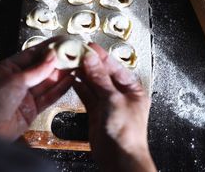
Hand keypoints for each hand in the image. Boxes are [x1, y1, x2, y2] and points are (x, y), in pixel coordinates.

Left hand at [0, 37, 73, 140]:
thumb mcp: (15, 80)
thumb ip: (36, 70)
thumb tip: (52, 56)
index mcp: (11, 67)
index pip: (35, 53)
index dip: (50, 47)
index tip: (64, 41)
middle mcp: (20, 80)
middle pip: (44, 67)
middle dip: (60, 61)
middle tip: (75, 54)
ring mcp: (27, 95)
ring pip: (49, 82)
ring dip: (63, 74)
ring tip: (77, 65)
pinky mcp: (33, 109)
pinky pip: (50, 96)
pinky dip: (61, 89)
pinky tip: (70, 81)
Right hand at [73, 43, 155, 171]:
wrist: (119, 158)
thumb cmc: (127, 133)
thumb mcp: (113, 100)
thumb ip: (100, 79)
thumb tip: (92, 60)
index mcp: (132, 89)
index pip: (115, 67)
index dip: (101, 56)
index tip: (89, 46)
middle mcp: (120, 94)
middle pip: (103, 74)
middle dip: (91, 64)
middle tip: (77, 52)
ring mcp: (108, 103)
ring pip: (94, 84)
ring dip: (83, 74)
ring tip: (72, 62)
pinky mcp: (97, 112)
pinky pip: (87, 95)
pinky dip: (80, 87)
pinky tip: (73, 78)